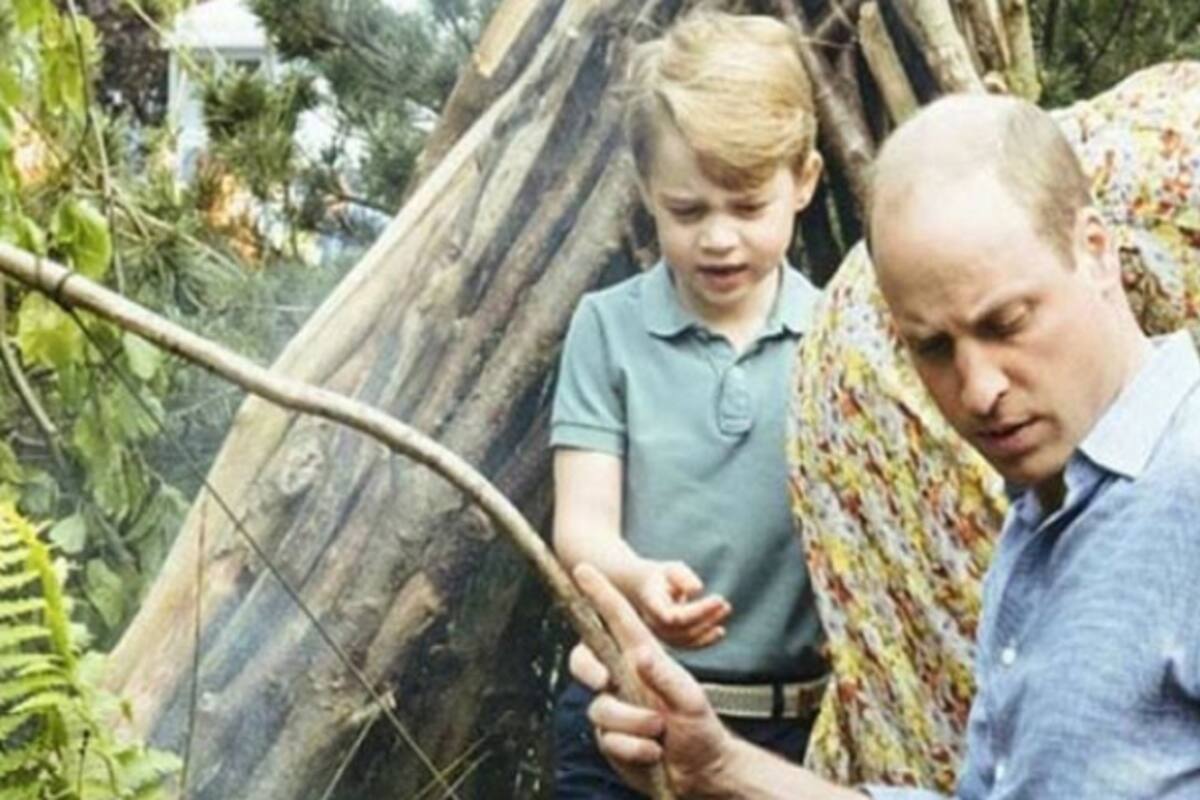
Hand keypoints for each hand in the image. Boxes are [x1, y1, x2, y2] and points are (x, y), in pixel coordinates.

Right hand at [571, 564, 735, 796]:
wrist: (700, 773)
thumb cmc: (701, 729)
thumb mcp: (689, 698)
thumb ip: (664, 674)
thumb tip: (639, 655)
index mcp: (642, 658)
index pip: (617, 620)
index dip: (600, 594)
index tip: (584, 568)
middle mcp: (623, 680)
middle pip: (587, 665)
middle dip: (590, 672)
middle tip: (605, 681)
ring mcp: (614, 709)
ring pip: (600, 709)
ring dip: (632, 724)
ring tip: (660, 733)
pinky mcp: (609, 738)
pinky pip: (607, 740)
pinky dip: (633, 749)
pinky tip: (653, 754)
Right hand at [631, 560, 730, 648]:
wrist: (637, 588)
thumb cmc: (657, 576)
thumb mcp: (669, 569)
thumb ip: (682, 576)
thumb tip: (697, 589)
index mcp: (651, 604)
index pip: (674, 615)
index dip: (698, 611)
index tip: (718, 598)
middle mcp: (652, 623)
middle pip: (683, 628)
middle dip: (707, 617)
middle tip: (724, 603)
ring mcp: (658, 634)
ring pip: (685, 640)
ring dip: (708, 629)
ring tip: (725, 610)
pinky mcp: (667, 640)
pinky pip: (686, 644)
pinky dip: (704, 640)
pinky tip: (719, 631)